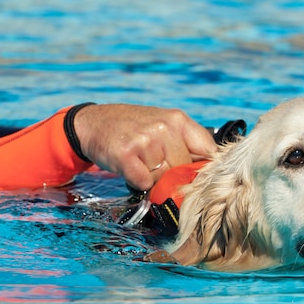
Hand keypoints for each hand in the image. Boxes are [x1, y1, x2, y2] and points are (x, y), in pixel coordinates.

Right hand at [74, 104, 216, 189]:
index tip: (195, 176)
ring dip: (153, 179)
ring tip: (141, 163)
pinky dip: (138, 183)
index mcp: (179, 120)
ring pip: (164, 179)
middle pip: (185, 170)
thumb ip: (188, 145)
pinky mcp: (127, 155)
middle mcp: (164, 128)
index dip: (203, 169)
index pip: (208, 152)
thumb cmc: (134, 128)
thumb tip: (209, 174)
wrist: (94, 122)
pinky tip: (131, 168)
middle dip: (173, 176)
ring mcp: (145, 140)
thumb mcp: (165, 126)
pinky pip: (144, 183)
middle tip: (156, 166)